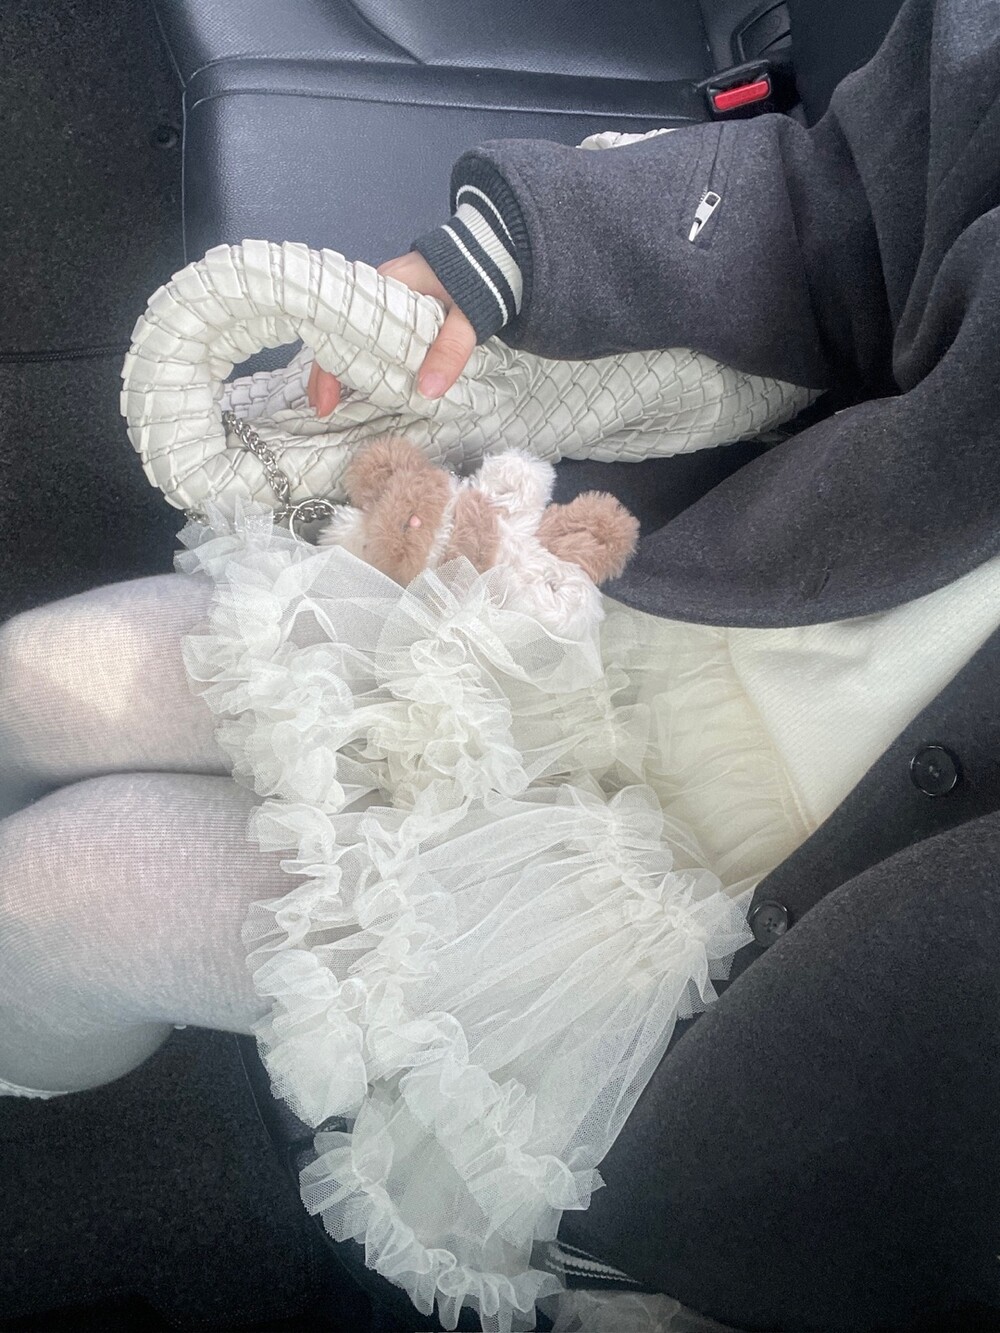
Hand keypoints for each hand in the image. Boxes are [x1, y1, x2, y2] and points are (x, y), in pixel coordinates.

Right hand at [306, 251, 476, 416]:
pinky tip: (362, 384)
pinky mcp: (397, 314)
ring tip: (337, 404)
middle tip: (325, 409)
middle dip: (328, 375)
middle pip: (339, 337)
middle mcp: (376, 296)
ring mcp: (384, 305)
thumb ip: (451, 350)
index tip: (326, 401)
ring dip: (344, 370)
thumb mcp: (466, 315)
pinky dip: (364, 362)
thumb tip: (428, 390)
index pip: (341, 330)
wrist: (488, 254)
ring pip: (353, 340)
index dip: (327, 367)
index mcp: (384, 290)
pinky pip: (372, 340)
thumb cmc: (473, 277)